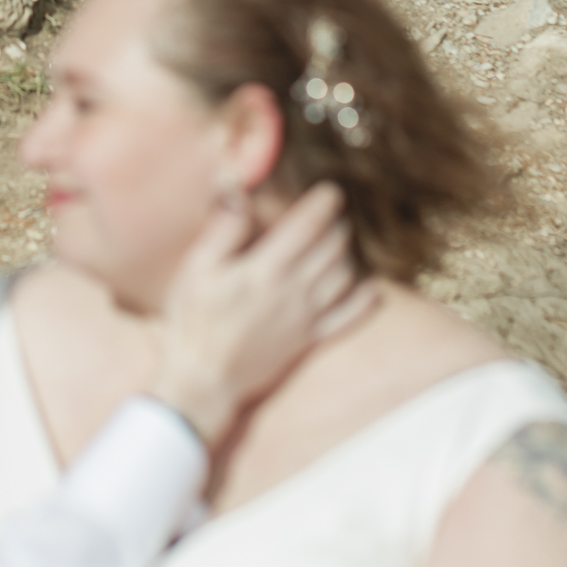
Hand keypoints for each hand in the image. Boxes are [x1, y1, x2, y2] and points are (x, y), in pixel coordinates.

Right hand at [150, 183, 374, 446]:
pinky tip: (371, 287)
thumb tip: (237, 187)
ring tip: (340, 242)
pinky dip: (366, 301)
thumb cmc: (195, 320)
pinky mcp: (310, 341)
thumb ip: (225, 227)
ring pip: (344, 276)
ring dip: (347, 254)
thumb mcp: (198, 267)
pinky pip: (349, 318)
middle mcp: (295, 290)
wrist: (204, 379)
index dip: (324, 202)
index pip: (308, 224)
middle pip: (333, 247)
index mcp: (267, 268)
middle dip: (336, 224)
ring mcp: (307, 318)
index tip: (330, 190)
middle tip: (331, 214)